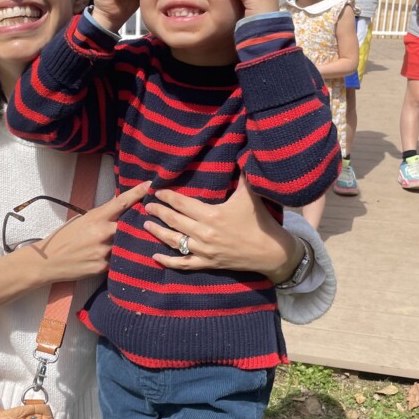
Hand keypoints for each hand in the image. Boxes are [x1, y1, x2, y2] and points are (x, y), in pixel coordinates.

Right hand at [29, 180, 151, 280]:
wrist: (48, 262)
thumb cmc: (63, 238)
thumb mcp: (81, 220)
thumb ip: (101, 216)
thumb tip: (119, 208)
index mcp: (95, 217)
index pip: (121, 202)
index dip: (137, 193)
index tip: (150, 185)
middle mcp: (102, 233)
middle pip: (129, 224)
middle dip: (137, 222)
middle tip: (146, 219)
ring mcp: (104, 251)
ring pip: (125, 243)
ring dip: (126, 242)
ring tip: (116, 243)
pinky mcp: (103, 267)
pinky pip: (117, 259)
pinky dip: (116, 256)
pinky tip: (109, 257)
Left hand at [143, 179, 300, 280]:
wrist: (271, 252)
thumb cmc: (260, 221)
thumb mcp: (250, 195)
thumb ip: (242, 175)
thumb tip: (241, 154)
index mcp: (212, 214)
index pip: (182, 203)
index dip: (167, 197)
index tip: (157, 192)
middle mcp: (204, 233)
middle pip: (174, 221)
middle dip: (158, 212)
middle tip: (147, 206)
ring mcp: (204, 250)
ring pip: (174, 241)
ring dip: (158, 232)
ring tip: (146, 225)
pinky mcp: (208, 263)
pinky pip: (183, 264)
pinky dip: (168, 261)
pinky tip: (155, 256)